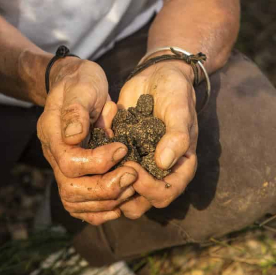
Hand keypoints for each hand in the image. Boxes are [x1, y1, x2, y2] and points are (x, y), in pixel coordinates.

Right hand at [37, 57, 138, 224]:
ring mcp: (61, 167)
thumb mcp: (81, 85)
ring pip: (76, 202)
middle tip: (133, 174)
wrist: (75, 82)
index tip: (123, 148)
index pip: (69, 162)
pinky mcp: (75, 174)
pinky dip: (101, 210)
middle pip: (71, 189)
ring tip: (131, 185)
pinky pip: (81, 205)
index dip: (98, 162)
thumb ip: (76, 109)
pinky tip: (120, 203)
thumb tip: (74, 136)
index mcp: (52, 132)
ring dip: (107, 200)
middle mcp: (53, 154)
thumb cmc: (81, 80)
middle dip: (106, 187)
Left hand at [114, 61, 197, 219]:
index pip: (165, 193)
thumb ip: (176, 136)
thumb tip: (164, 163)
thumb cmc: (175, 91)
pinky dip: (101, 165)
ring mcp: (141, 162)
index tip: (133, 168)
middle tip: (113, 169)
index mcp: (179, 165)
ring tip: (100, 164)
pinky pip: (111, 169)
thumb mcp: (180, 109)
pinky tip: (95, 148)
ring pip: (123, 190)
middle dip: (125, 191)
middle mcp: (159, 170)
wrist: (158, 74)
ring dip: (110, 182)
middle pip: (142, 201)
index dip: (149, 189)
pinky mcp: (123, 152)